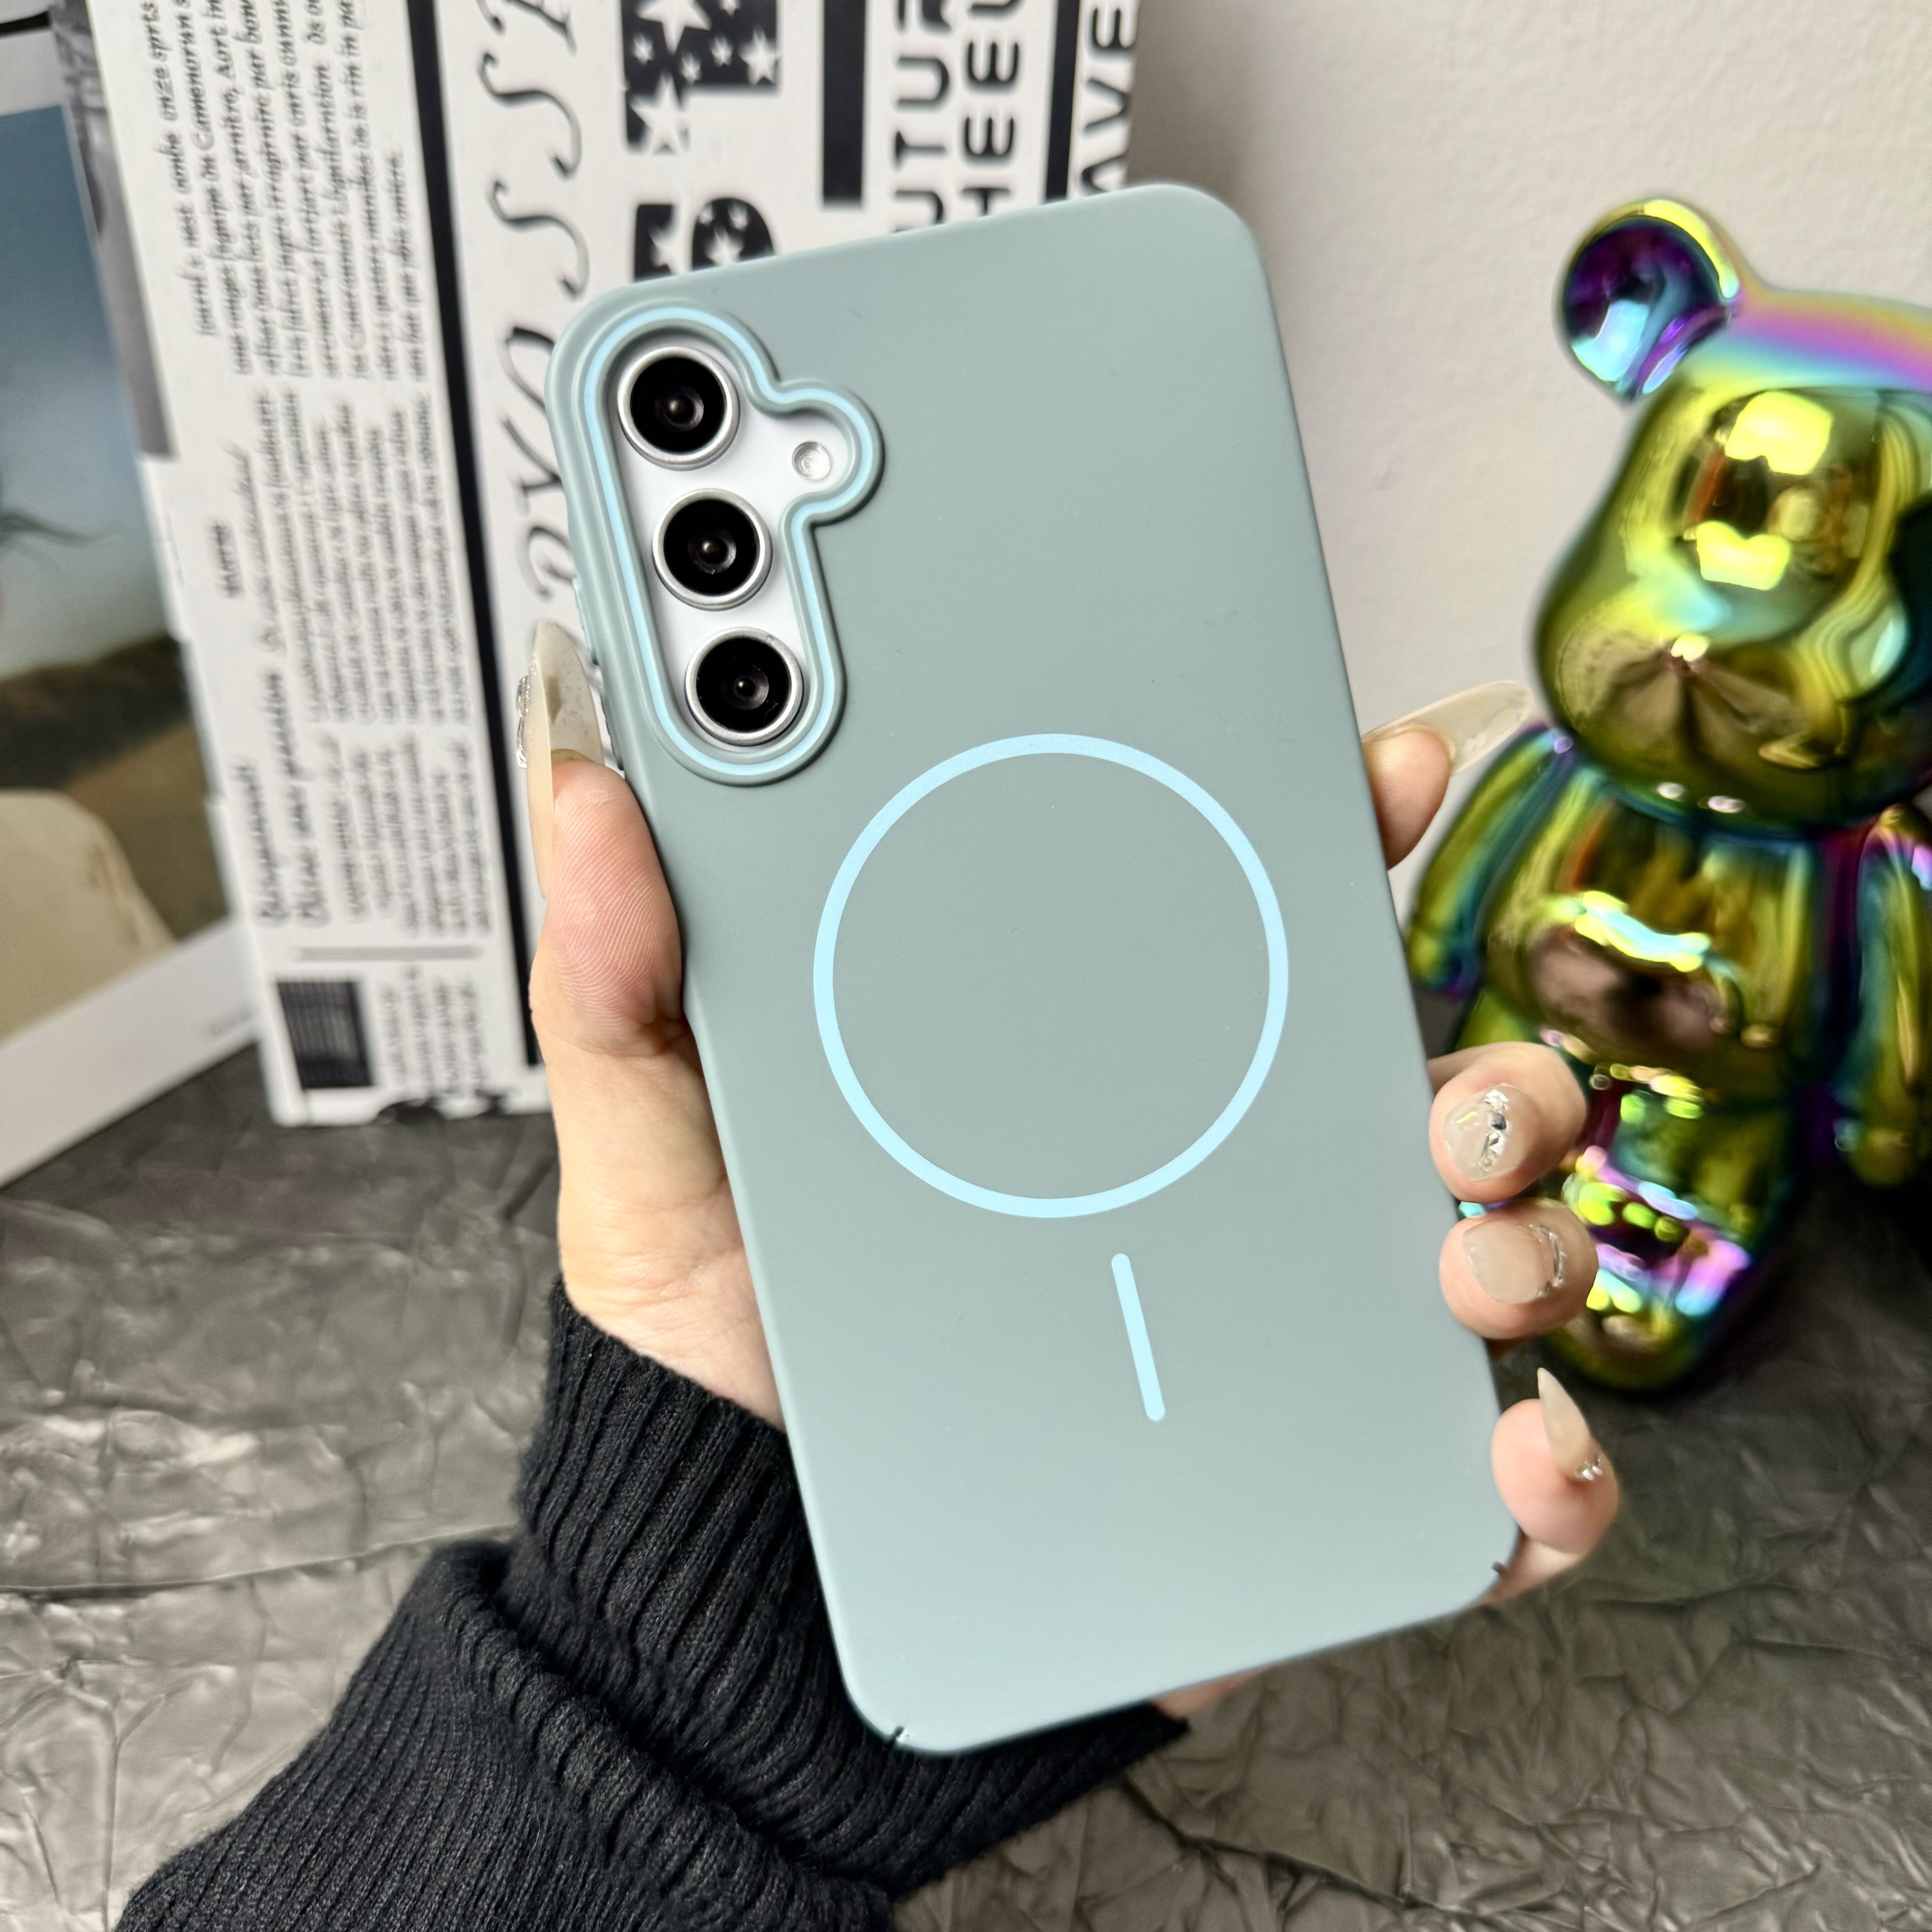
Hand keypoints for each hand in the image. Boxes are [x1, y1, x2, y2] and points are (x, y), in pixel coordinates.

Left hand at [523, 634, 1615, 1715]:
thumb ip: (624, 980)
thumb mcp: (657, 1153)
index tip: (1383, 773)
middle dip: (1494, 1063)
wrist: (751, 1584)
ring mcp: (1269, 1331)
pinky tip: (1515, 1444)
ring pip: (1477, 1247)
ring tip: (1466, 1251)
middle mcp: (1208, 1186)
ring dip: (1528, 1230)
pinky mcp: (1295, 1484)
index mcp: (1096, 1079)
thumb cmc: (725, 1356)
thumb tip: (595, 794)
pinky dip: (1546, 1460)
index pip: (1244, 930)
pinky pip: (1471, 1475)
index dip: (1335, 836)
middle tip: (1457, 1087)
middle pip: (1410, 1085)